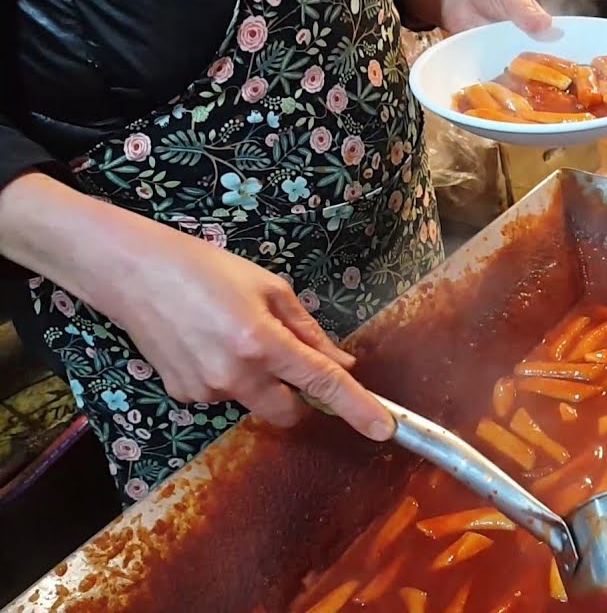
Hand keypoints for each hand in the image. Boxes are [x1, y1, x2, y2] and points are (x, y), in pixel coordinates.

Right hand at [0, 174, 394, 440]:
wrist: (132, 272)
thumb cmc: (204, 268)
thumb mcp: (269, 288)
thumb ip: (309, 331)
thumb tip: (342, 364)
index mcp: (262, 342)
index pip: (322, 384)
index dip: (357, 408)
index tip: (383, 430)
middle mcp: (235, 374)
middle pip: (289, 412)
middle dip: (298, 397)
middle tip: (288, 359)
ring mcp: (206, 390)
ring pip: (255, 402)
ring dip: (258, 380)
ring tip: (231, 334)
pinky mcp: (183, 396)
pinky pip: (224, 396)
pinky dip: (228, 377)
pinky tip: (206, 343)